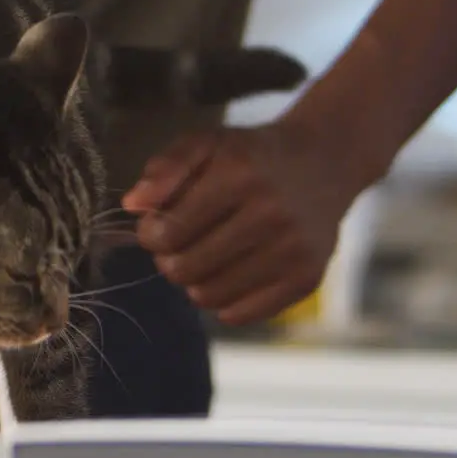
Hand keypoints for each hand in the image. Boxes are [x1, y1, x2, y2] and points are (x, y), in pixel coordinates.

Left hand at [121, 121, 359, 324]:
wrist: (324, 163)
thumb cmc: (249, 156)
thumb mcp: (205, 143)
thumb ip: (164, 168)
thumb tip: (132, 206)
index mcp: (240, 174)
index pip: (169, 232)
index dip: (149, 235)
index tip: (154, 227)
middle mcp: (272, 213)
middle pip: (186, 268)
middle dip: (168, 260)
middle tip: (175, 246)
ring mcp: (294, 249)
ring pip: (210, 296)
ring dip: (193, 282)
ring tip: (200, 258)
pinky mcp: (308, 278)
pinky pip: (241, 314)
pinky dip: (222, 301)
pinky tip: (226, 275)